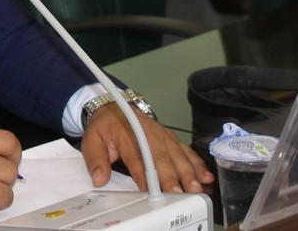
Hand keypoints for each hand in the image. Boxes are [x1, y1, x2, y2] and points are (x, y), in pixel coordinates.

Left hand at [81, 104, 213, 193]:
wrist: (113, 106)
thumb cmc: (105, 126)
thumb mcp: (91, 139)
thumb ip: (95, 159)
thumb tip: (99, 178)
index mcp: (128, 134)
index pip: (138, 158)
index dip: (145, 176)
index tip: (152, 191)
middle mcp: (149, 133)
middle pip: (162, 157)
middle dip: (173, 176)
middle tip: (181, 193)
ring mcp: (162, 135)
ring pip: (178, 155)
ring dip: (189, 172)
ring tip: (197, 188)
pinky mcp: (170, 138)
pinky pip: (186, 150)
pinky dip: (197, 163)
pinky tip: (205, 176)